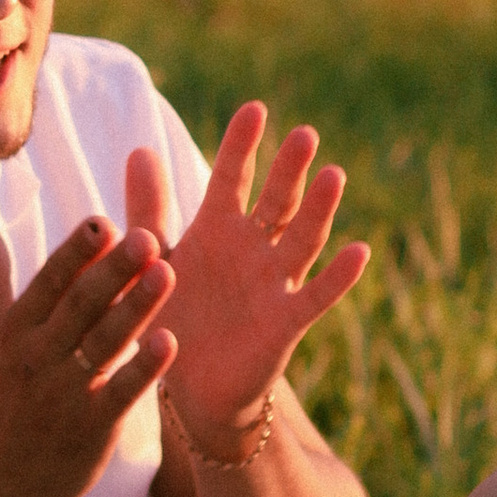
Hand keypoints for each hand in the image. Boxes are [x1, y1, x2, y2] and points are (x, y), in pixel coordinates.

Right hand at [0, 217, 176, 496]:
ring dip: (137, 307)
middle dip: (113, 270)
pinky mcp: (92, 427)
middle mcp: (38, 358)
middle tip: (147, 235)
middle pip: (81, 305)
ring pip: (105, 341)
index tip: (102, 222)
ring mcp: (65, 394)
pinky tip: (170, 342)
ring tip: (167, 273)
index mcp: (15, 332)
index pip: (48, 282)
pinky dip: (144, 368)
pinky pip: (121, 392)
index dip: (76, 253)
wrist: (0, 492)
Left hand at [127, 106, 368, 448]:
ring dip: (319, 209)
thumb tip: (138, 147)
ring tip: (334, 174)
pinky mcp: (286, 322)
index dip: (241, 146)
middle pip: (276, 201)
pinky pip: (317, 296)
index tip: (254, 109)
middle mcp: (252, 248)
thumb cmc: (175, 314)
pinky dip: (338, 276)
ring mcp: (274, 282)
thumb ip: (148, 208)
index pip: (231, 178)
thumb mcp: (155, 258)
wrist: (191, 387)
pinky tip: (358, 251)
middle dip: (289, 169)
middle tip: (303, 134)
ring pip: (302, 238)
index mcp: (216, 228)